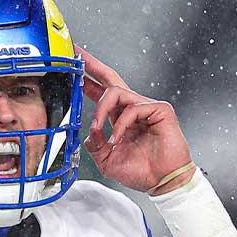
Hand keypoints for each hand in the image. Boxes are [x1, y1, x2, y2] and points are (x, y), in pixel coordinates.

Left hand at [79, 46, 194, 192]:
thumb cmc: (141, 172)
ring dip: (101, 110)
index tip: (74, 67)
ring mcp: (147, 107)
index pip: (101, 93)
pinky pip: (132, 108)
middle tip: (78, 54)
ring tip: (98, 128)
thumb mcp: (106, 160)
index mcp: (119, 118)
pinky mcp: (160, 110)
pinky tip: (118, 139)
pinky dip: (120, 125)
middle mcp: (132, 108)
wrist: (162, 182)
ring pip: (117, 92)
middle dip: (92, 65)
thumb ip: (94, 144)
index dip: (87, 80)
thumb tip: (90, 129)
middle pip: (111, 79)